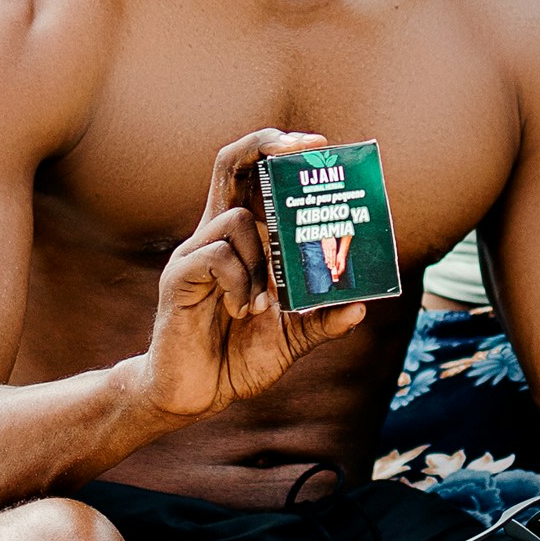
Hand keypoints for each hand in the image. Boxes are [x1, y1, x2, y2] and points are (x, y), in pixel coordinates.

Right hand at [140, 131, 365, 421]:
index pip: (253, 175)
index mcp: (243, 242)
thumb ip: (322, 322)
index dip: (278, 150)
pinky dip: (241, 283)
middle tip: (299, 148)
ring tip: (265, 302)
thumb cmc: (236, 359)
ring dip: (262, 259)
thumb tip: (361, 306)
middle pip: (230, 165)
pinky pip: (216, 257)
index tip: (317, 144)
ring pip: (234, 221)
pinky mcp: (179, 279)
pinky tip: (244, 311)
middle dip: (264, 146)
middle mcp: (215, 236)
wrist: (192, 396)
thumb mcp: (291, 339)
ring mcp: (194, 254)